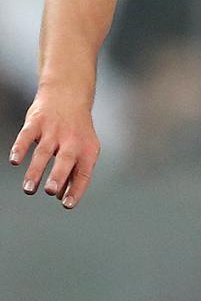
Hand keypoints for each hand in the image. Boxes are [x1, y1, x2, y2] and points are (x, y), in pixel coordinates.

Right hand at [11, 90, 98, 209]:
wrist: (68, 95)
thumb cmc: (75, 130)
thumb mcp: (82, 148)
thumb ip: (73, 172)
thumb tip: (63, 197)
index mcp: (87, 149)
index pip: (84, 172)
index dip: (76, 188)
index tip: (67, 205)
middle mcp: (72, 140)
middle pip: (65, 160)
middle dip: (59, 176)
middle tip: (50, 191)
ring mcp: (54, 130)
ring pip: (44, 152)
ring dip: (36, 170)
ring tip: (29, 189)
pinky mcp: (37, 121)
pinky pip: (27, 135)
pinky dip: (20, 147)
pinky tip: (14, 160)